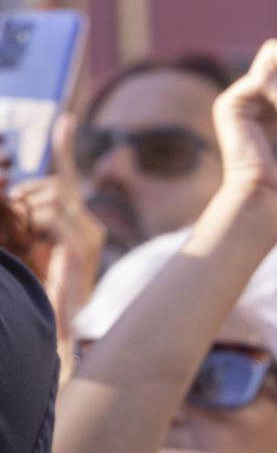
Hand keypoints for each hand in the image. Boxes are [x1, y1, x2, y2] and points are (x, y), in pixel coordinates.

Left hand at [10, 115, 103, 341]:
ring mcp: (90, 237)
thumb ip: (24, 219)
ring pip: (52, 195)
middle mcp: (90, 227)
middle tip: (15, 233)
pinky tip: (38, 252)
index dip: (65, 147)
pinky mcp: (83, 249)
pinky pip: (53, 215)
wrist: (54, 332)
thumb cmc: (37, 292)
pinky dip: (36, 226)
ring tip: (25, 248)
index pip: (68, 177)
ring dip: (26, 215)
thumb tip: (11, 192)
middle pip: (53, 184)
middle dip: (24, 199)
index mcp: (78, 225)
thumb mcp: (25, 247)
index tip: (66, 119)